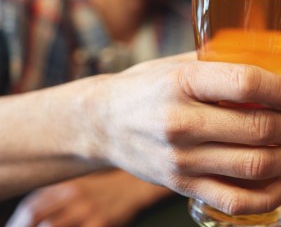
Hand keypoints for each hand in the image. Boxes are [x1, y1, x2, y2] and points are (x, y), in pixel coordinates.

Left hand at [7, 170, 170, 226]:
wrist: (135, 188)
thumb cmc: (103, 189)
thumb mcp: (78, 185)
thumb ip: (54, 195)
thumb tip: (26, 215)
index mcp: (66, 185)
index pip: (31, 205)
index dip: (18, 221)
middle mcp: (75, 195)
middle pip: (38, 216)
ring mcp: (89, 210)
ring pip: (53, 226)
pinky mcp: (103, 222)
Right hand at [90, 53, 280, 215]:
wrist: (101, 124)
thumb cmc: (148, 88)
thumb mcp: (179, 63)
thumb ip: (222, 62)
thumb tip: (279, 63)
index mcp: (183, 83)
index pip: (247, 83)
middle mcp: (181, 123)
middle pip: (259, 127)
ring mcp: (182, 160)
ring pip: (255, 165)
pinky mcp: (182, 187)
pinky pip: (235, 200)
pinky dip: (269, 197)